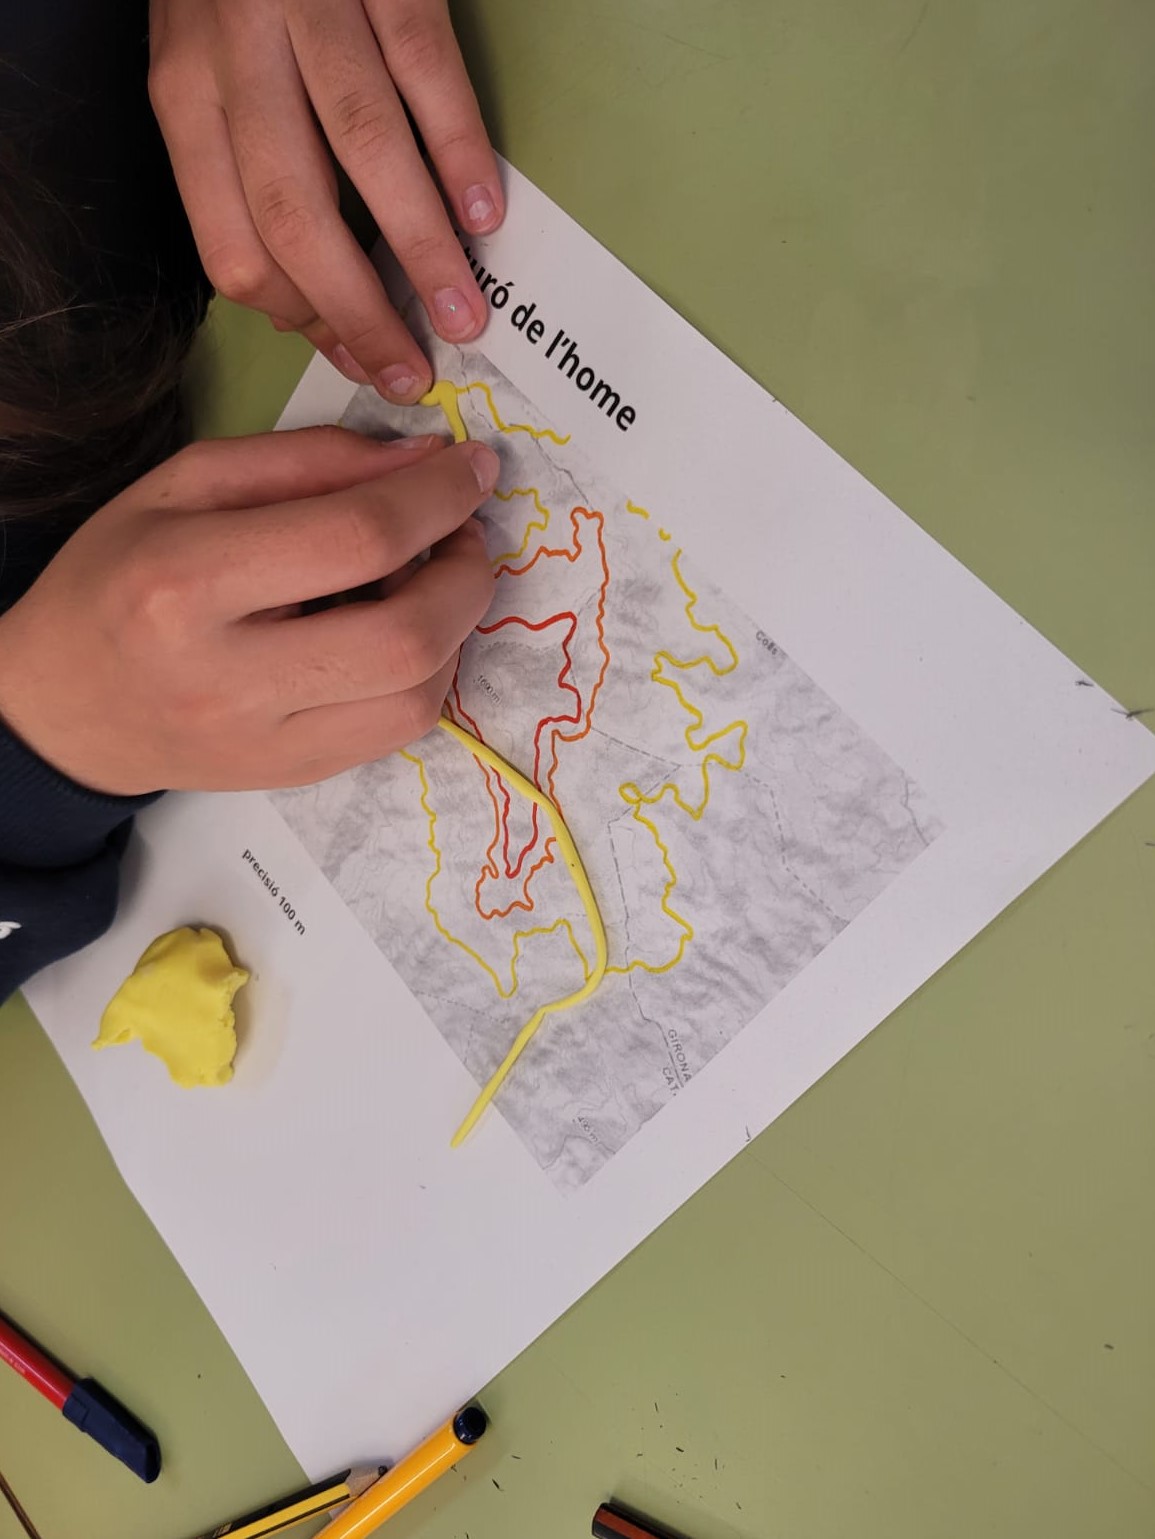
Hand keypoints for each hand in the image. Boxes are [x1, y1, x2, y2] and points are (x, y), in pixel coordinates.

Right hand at [0, 429, 497, 794]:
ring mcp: (266, 743)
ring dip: (454, 631)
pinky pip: (399, 731)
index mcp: (187, 582)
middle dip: (465, 575)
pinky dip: (426, 673)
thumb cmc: (120, 578)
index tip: (472, 467)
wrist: (65, 708)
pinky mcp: (295, 776)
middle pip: (404, 635)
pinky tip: (401, 634)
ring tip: (432, 583)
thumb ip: (306, 463)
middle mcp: (230, 677)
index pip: (354, 538)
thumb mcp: (187, 486)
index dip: (436, 497)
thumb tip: (422, 460)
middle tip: (463, 536)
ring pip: (416, 697)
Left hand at [148, 0, 503, 400]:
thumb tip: (303, 296)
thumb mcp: (203, 75)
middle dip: (363, 311)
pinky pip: (423, 72)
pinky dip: (458, 150)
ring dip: (422, 248)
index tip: (358, 357)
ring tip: (465, 313)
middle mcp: (232, 58)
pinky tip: (486, 213)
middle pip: (295, 218)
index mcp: (183, 100)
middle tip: (415, 367)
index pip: (234, 247)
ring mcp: (307, 10)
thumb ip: (239, 172)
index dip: (302, 320)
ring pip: (363, 153)